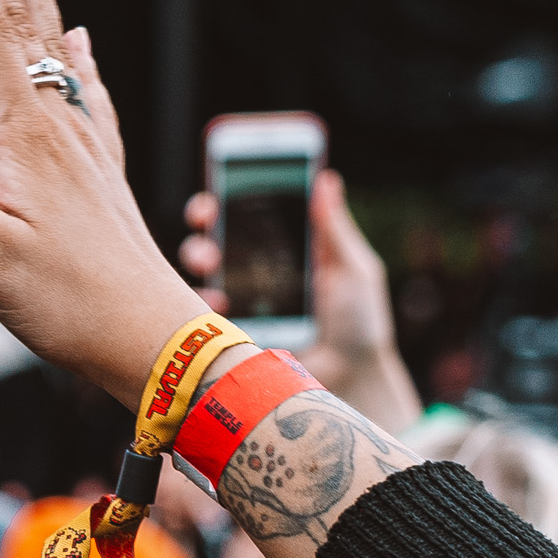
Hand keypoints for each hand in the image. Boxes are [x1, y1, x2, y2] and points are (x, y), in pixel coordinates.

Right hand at [0, 0, 203, 405]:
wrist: (149, 337)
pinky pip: (86, 93)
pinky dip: (77, 56)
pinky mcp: (98, 171)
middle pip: (24, 24)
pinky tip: (78, 42)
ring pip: (54, 46)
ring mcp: (83, 144)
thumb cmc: (66, 302)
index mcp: (23, 136)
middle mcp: (57, 126)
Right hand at [181, 169, 415, 431]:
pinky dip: (199, 300)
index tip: (224, 185)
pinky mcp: (227, 333)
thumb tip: (326, 179)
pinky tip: (218, 301)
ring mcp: (240, 302)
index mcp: (285, 252)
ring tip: (208, 260)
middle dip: (205, 221)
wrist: (350, 378)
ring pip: (200, 269)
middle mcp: (256, 272)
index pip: (251, 214)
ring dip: (197, 255)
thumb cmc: (360, 324)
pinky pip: (199, 312)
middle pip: (217, 235)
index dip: (232, 196)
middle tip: (208, 221)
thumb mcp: (354, 269)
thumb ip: (334, 228)